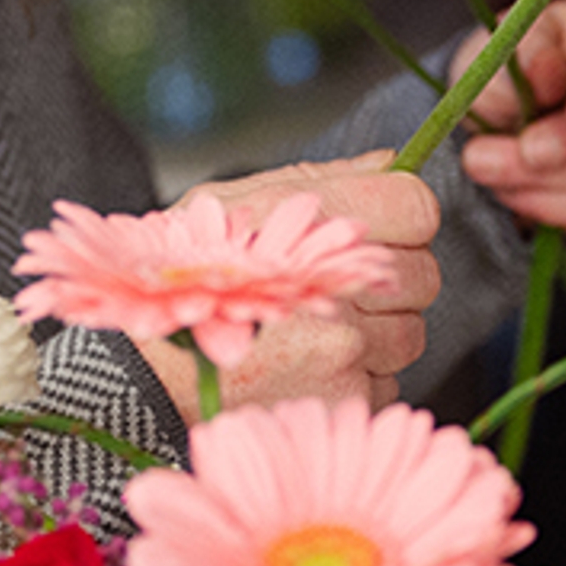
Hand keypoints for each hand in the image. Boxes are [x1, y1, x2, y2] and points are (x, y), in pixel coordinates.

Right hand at [137, 154, 439, 422]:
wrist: (141, 371)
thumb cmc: (186, 277)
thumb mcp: (236, 203)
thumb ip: (323, 180)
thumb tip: (390, 162)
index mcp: (312, 226)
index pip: (419, 207)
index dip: (401, 218)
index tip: (375, 230)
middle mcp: (336, 292)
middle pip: (425, 274)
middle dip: (386, 279)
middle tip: (331, 287)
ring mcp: (345, 354)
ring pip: (410, 333)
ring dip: (375, 333)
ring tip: (312, 330)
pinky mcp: (344, 404)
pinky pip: (385, 382)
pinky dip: (355, 379)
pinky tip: (306, 369)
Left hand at [453, 0, 565, 241]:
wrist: (515, 106)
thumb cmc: (520, 61)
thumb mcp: (508, 41)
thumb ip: (526, 52)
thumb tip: (547, 72)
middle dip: (564, 148)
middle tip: (485, 156)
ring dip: (539, 181)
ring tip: (486, 165)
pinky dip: (549, 206)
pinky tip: (514, 187)